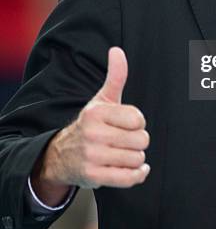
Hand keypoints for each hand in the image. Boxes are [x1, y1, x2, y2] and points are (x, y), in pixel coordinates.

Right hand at [32, 47, 149, 202]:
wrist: (60, 155)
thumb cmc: (90, 125)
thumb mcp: (101, 100)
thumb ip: (115, 76)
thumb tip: (117, 50)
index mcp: (97, 113)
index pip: (138, 119)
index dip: (137, 123)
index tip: (128, 124)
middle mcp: (93, 134)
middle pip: (141, 140)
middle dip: (138, 142)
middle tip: (126, 141)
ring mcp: (92, 156)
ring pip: (137, 159)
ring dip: (136, 158)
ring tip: (124, 154)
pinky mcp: (94, 177)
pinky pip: (129, 178)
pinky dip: (137, 175)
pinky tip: (135, 169)